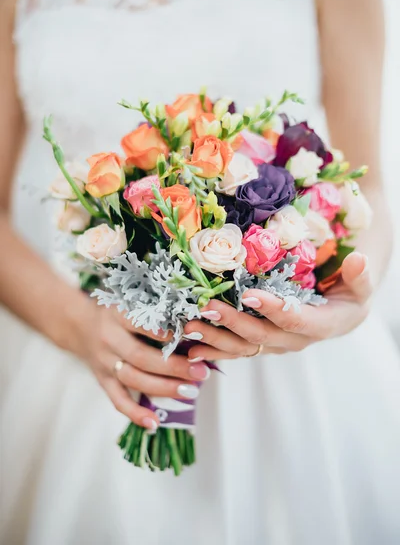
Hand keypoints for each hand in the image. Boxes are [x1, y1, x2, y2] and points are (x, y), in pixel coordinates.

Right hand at [73, 304, 209, 429]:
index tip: (187, 335)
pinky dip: (135, 413)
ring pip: (133, 379)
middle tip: (200, 372)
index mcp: (117, 315)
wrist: (79, 325)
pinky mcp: (102, 380)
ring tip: (190, 391)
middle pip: (141, 356)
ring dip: (163, 387)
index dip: (161, 331)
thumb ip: (153, 311)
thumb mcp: (130, 302)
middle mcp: (109, 339)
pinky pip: (117, 400)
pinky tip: (154, 423)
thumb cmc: (117, 313)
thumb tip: (192, 323)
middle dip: (173, 366)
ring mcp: (104, 362)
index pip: (139, 323)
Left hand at [184, 252, 371, 360]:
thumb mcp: (360, 286)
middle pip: (261, 336)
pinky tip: (191, 349)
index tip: (249, 294)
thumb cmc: (350, 296)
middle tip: (207, 308)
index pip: (294, 320)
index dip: (272, 309)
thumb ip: (359, 276)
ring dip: (216, 340)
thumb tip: (359, 259)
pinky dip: (214, 350)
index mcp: (319, 325)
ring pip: (244, 348)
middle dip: (233, 323)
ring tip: (190, 328)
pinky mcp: (263, 344)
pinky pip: (237, 351)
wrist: (342, 315)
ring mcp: (276, 345)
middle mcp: (294, 341)